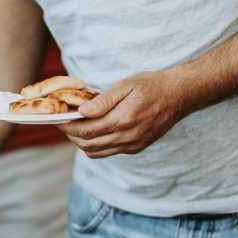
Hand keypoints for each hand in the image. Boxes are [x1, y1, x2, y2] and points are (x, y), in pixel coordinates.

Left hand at [58, 70, 190, 157]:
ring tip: (75, 127)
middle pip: (88, 145)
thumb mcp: (126, 85)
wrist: (180, 95)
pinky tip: (94, 130)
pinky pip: (109, 152)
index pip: (86, 131)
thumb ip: (103, 101)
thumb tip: (82, 111)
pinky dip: (96, 145)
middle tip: (63, 123)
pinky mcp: (136, 148)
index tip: (58, 118)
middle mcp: (128, 137)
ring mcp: (133, 145)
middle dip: (71, 135)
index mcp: (123, 120)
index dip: (68, 126)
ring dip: (82, 142)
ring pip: (97, 152)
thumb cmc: (153, 85)